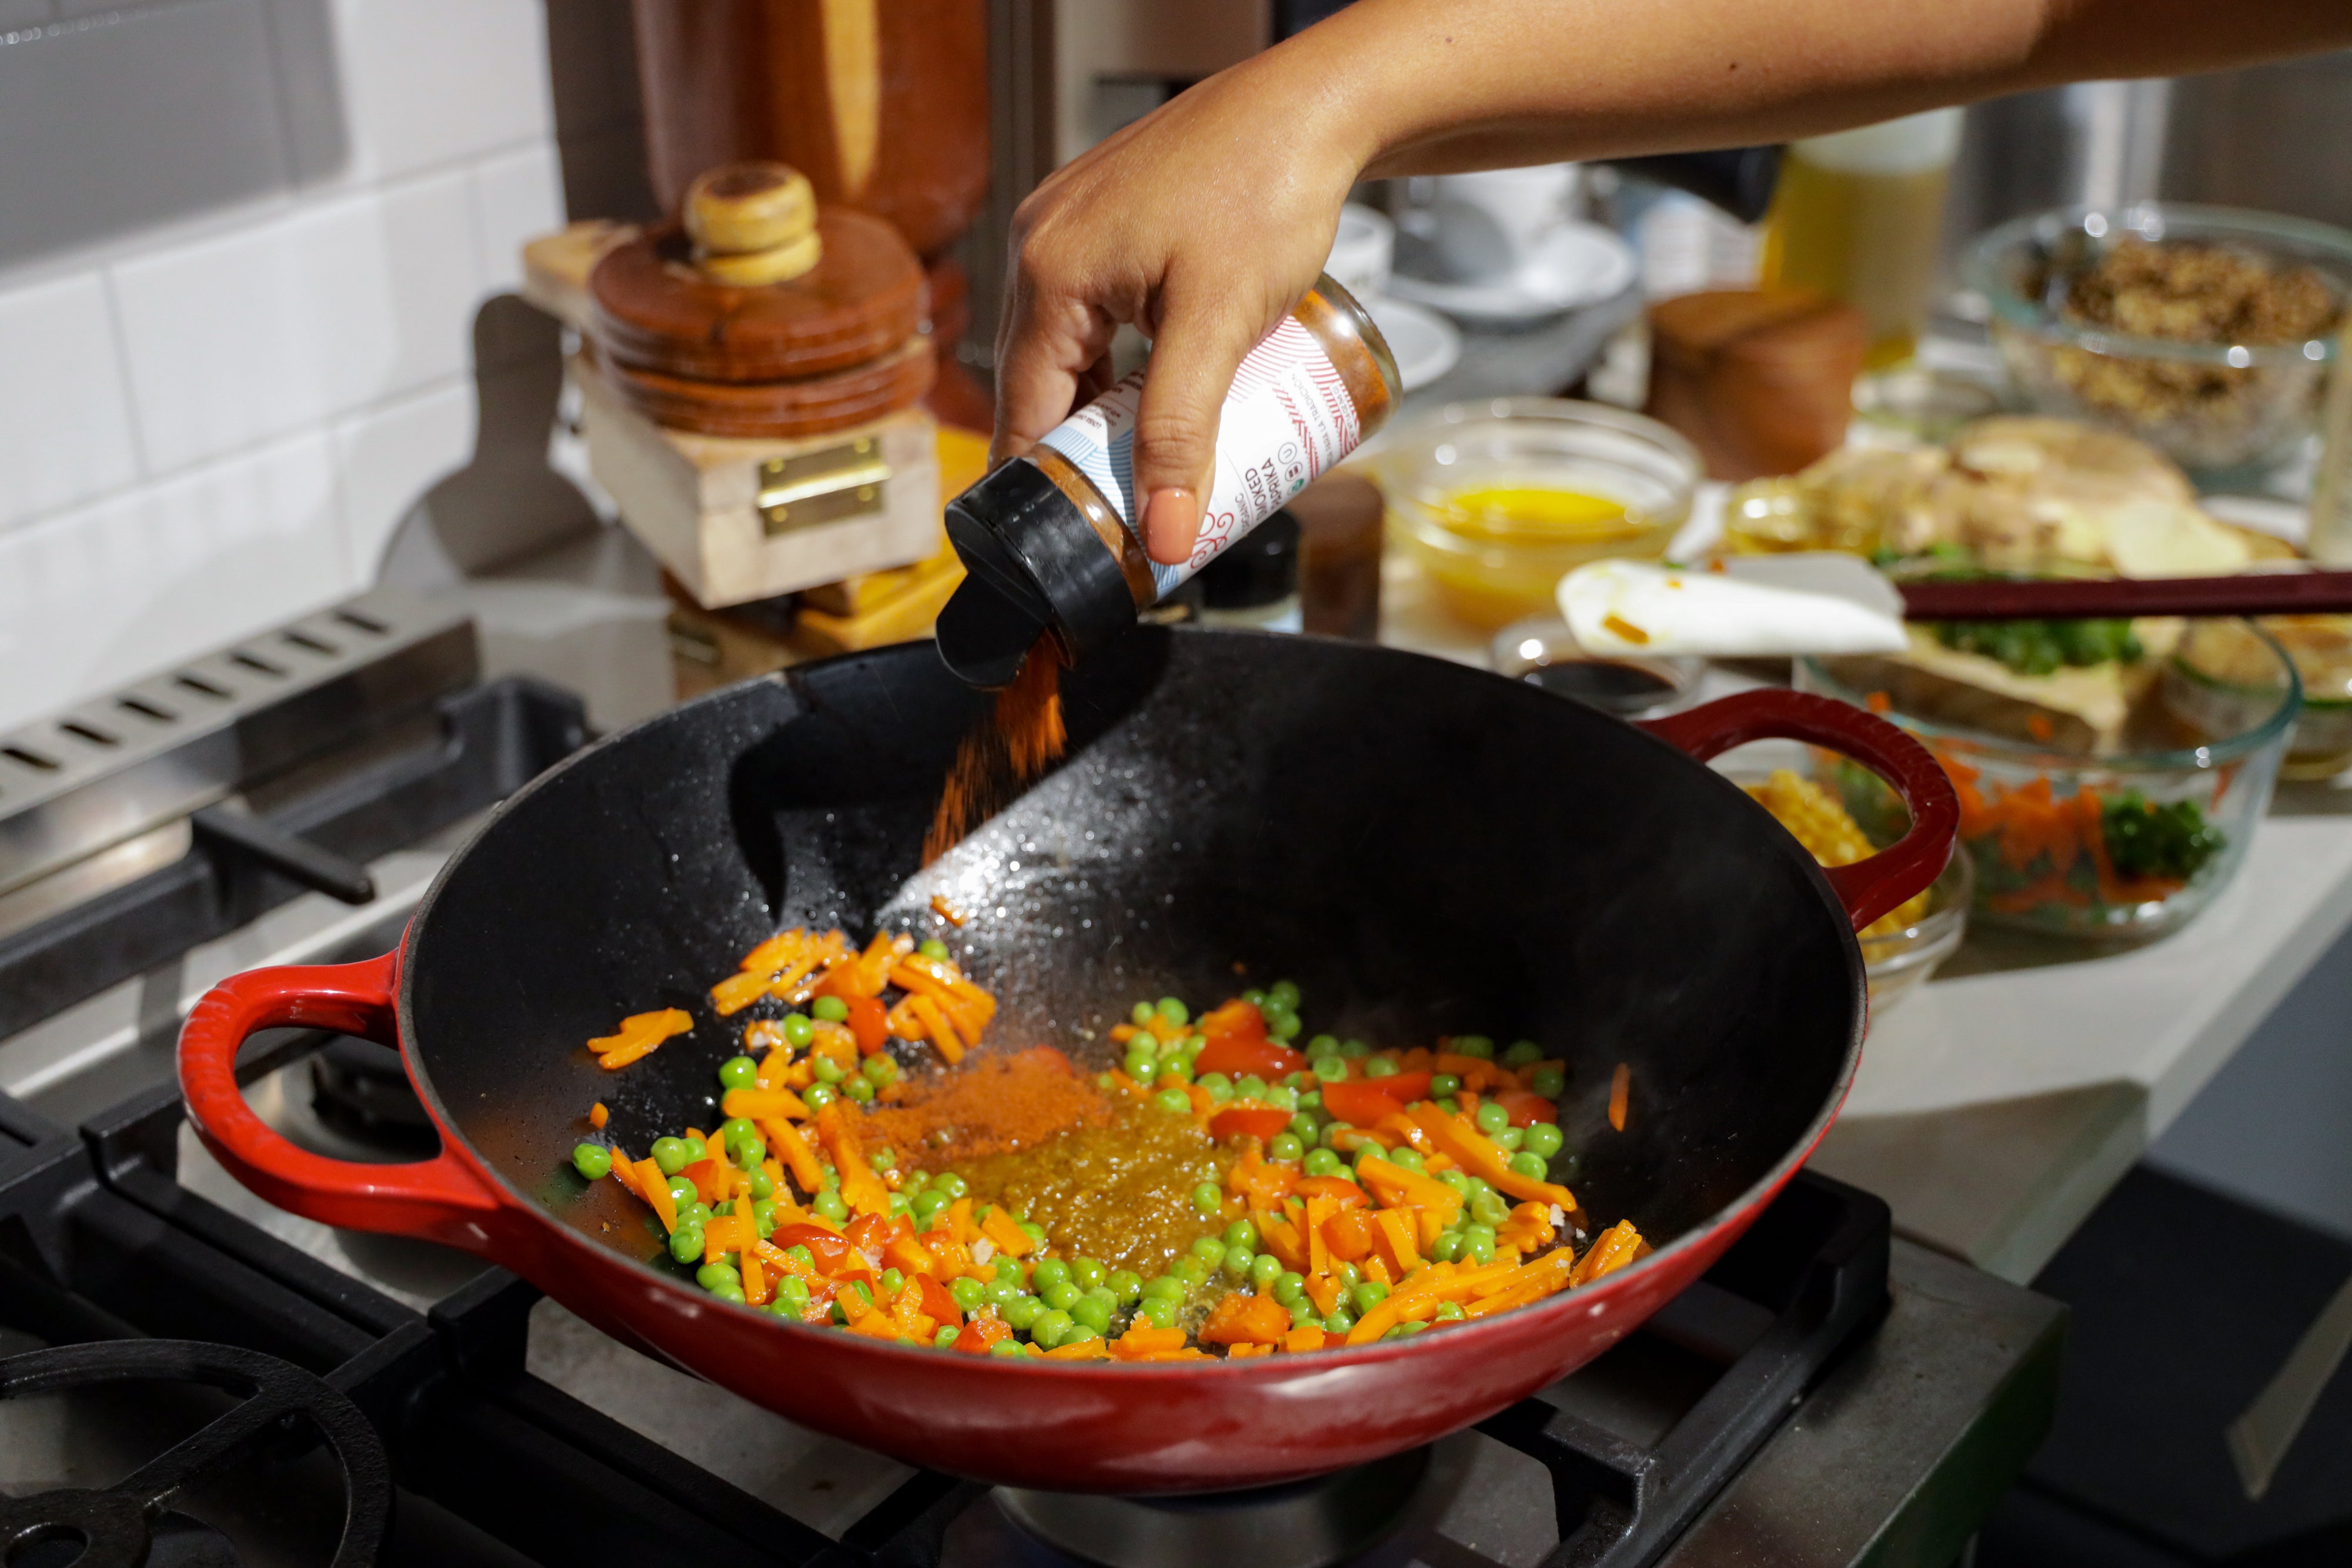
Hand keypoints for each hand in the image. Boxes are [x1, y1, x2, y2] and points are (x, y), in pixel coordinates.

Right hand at [991, 52, 1369, 564]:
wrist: (1314, 106)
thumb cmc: (1269, 190)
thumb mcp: (1222, 328)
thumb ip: (1184, 435)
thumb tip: (1166, 535)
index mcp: (1048, 271)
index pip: (1023, 407)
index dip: (1043, 483)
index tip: (1066, 542)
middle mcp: (1042, 243)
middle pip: (1043, 380)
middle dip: (1083, 448)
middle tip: (1127, 512)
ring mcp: (1071, 225)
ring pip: (1073, 348)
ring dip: (1110, 405)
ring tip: (1156, 461)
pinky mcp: (1107, 218)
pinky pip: (1097, 311)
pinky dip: (1126, 359)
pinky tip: (1168, 389)